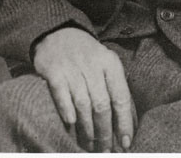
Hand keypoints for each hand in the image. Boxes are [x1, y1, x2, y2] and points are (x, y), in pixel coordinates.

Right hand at [33, 27, 134, 151]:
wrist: (58, 33)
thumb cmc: (86, 56)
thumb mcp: (104, 64)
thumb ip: (113, 90)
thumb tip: (122, 127)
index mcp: (110, 63)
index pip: (121, 97)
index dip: (124, 122)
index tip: (126, 143)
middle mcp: (93, 64)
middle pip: (102, 105)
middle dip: (105, 132)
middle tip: (105, 151)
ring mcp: (73, 67)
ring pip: (83, 104)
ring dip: (87, 130)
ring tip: (89, 147)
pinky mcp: (54, 70)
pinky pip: (62, 95)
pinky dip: (67, 111)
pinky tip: (71, 125)